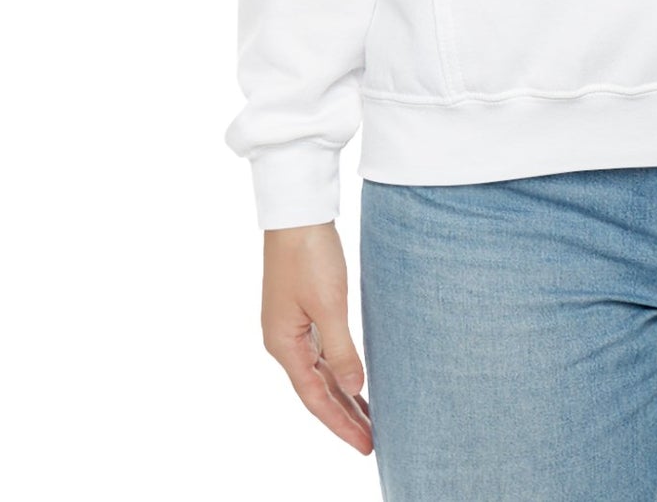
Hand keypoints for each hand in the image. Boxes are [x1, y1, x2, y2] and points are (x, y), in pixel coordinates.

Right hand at [260, 222, 372, 452]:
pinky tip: (354, 381)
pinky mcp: (301, 311)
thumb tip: (354, 389)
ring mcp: (291, 327)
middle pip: (316, 390)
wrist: (297, 211)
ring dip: (343, 396)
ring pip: (320, 373)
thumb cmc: (310, 254)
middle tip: (373, 441)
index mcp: (284, 345)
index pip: (315, 398)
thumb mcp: (330, 304)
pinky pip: (321, 354)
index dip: (341, 424)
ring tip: (369, 420)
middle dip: (344, 417)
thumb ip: (341, 350)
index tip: (366, 445)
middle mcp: (283, 341)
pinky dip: (338, 371)